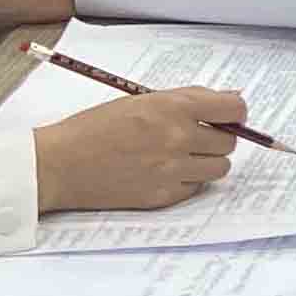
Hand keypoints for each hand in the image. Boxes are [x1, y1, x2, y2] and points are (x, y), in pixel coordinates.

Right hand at [32, 88, 245, 212]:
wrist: (60, 164)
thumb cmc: (95, 127)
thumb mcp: (142, 100)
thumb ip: (188, 99)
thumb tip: (231, 99)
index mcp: (172, 107)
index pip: (233, 109)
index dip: (234, 112)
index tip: (228, 116)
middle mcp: (178, 138)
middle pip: (229, 142)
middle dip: (217, 137)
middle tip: (196, 136)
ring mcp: (172, 170)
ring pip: (219, 168)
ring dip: (207, 161)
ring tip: (181, 156)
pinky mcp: (163, 196)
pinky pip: (195, 188)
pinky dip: (187, 181)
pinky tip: (164, 172)